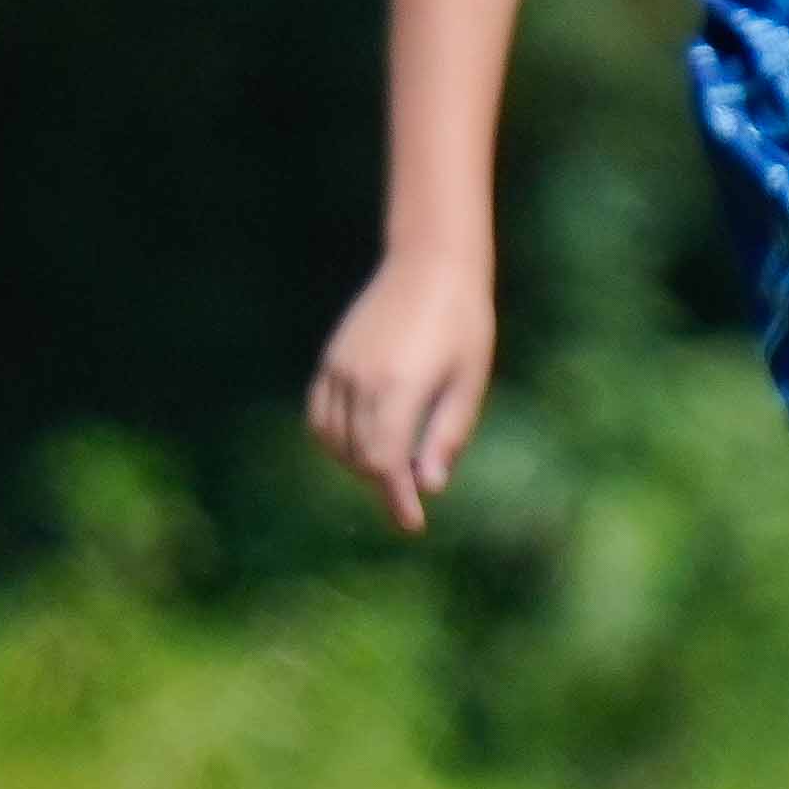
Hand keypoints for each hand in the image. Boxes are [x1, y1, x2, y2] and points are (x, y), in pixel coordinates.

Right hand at [306, 247, 498, 538]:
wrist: (430, 264)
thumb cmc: (463, 323)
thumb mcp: (468, 382)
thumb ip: (446, 435)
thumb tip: (428, 486)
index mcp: (399, 387)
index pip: (384, 462)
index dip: (395, 499)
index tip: (412, 524)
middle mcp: (361, 380)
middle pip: (359, 456)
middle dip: (382, 483)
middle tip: (410, 493)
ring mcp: (340, 367)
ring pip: (333, 439)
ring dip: (357, 462)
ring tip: (389, 465)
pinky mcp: (332, 358)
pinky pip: (319, 412)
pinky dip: (333, 438)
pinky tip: (360, 441)